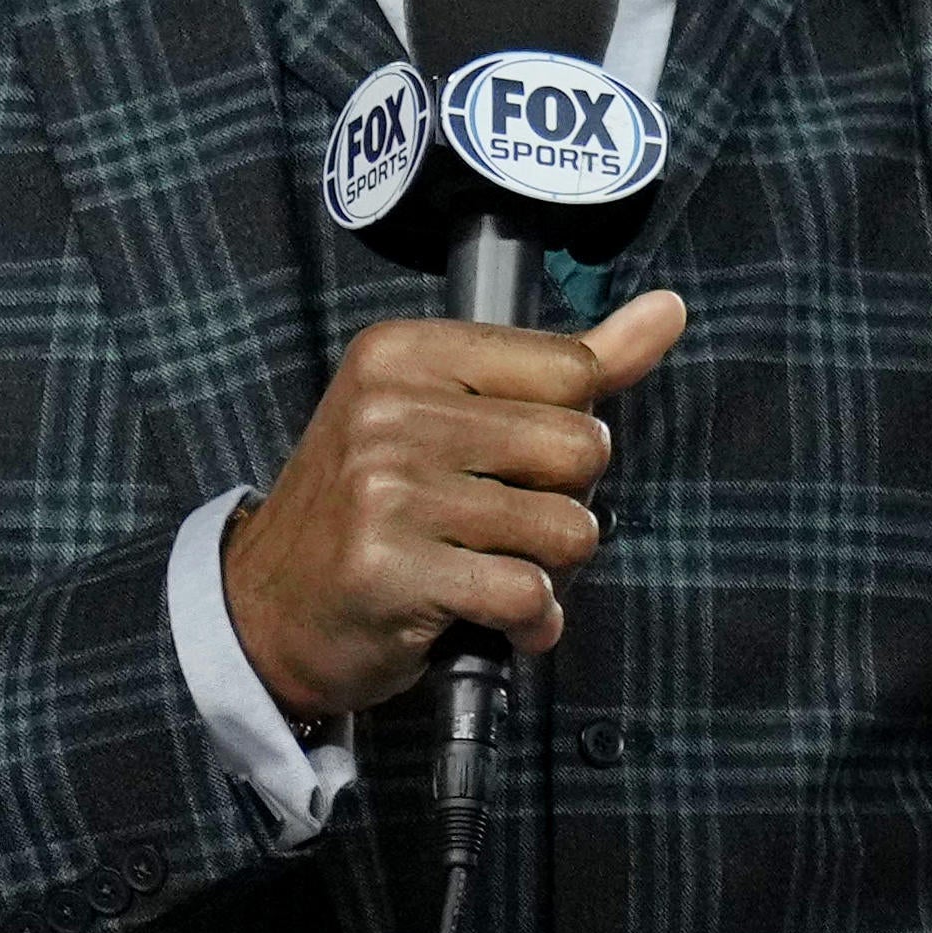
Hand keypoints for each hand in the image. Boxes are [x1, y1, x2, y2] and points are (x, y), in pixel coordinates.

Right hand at [212, 285, 691, 721]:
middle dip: (564, 503)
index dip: (570, 431)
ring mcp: (384, 488)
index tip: (511, 461)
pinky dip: (530, 622)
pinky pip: (528, 594)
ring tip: (486, 569)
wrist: (265, 610)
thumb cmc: (374, 511)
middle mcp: (390, 409)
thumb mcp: (454, 415)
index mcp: (407, 353)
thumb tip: (666, 310)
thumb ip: (570, 365)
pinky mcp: (388, 567)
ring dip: (548, 569)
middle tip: (499, 526)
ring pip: (568, 528)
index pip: (574, 370)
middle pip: (580, 449)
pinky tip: (488, 618)